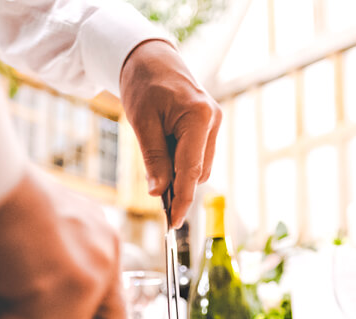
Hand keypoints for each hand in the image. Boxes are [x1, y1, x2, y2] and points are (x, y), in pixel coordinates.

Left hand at [119, 40, 221, 227]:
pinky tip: (165, 150)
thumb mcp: (142, 123)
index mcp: (199, 118)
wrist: (150, 58)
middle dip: (177, 184)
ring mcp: (214, 123)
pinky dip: (181, 161)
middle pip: (198, 172)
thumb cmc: (144, 85)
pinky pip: (197, 155)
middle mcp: (213, 121)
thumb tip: (159, 193)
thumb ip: (153, 159)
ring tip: (156, 151)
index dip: (182, 200)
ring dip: (178, 172)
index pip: (192, 170)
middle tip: (152, 183)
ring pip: (199, 166)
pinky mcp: (209, 126)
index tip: (174, 223)